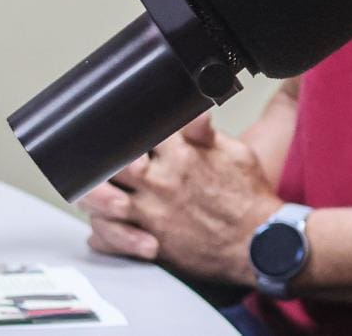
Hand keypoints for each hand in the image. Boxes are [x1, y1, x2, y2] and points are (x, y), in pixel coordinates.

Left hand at [79, 114, 282, 285]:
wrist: (259, 241)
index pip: (142, 132)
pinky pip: (112, 238)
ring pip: (103, 202)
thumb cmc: (249, 197)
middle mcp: (162, 183)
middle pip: (112, 165)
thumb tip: (193, 110)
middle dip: (101, 160)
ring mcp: (153, 214)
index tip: (126, 129)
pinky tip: (102, 226)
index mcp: (182, 156)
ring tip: (93, 191)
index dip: (129, 128)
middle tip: (97, 159)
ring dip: (92, 196)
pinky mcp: (152, 242)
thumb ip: (205, 132)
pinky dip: (102, 233)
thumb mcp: (235, 152)